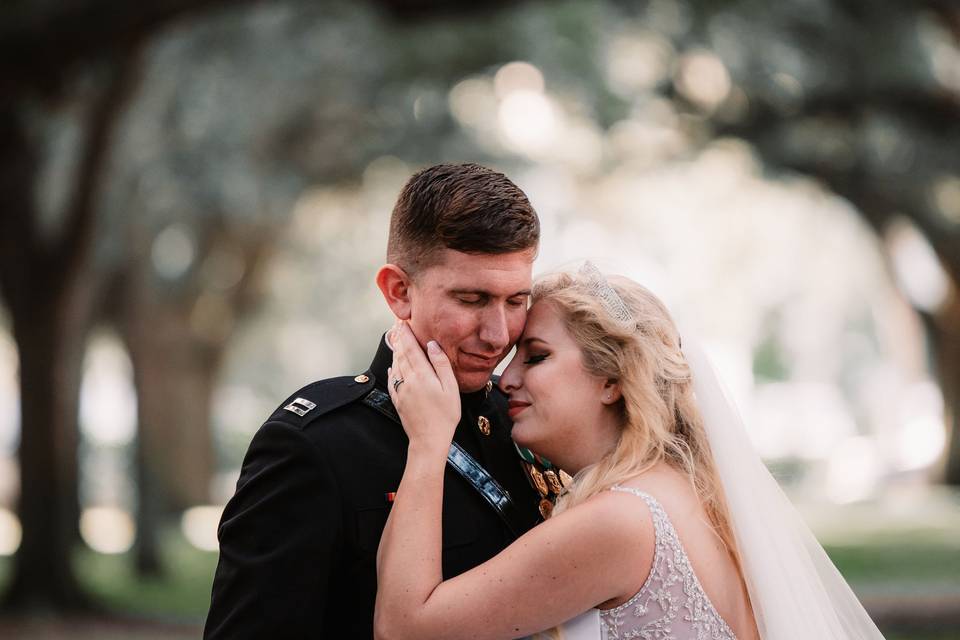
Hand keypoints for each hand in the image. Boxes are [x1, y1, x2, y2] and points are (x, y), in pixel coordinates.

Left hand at [388, 321, 459, 455]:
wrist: (428, 440)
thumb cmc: (445, 415)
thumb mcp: (450, 388)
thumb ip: (441, 365)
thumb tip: (432, 345)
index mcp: (422, 376)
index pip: (411, 349)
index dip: (407, 334)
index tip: (403, 322)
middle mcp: (408, 380)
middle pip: (401, 354)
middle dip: (399, 338)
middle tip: (397, 325)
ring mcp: (401, 391)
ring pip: (396, 365)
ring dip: (395, 351)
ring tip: (396, 340)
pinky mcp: (398, 400)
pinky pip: (392, 380)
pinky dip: (392, 369)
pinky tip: (393, 366)